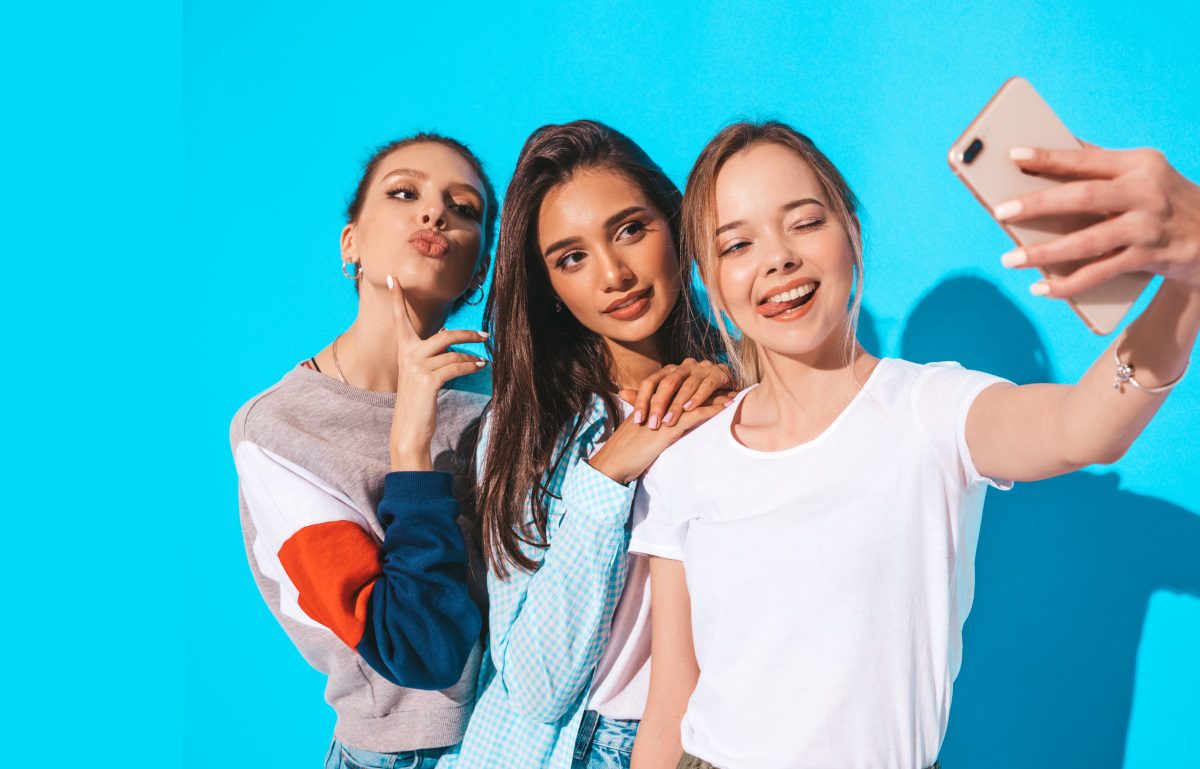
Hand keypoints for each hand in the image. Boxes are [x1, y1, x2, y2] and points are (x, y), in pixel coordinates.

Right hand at [387, 274, 487, 470]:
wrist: (410, 429)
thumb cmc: (419, 401)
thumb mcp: (421, 374)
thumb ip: (431, 355)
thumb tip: (451, 338)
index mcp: (404, 350)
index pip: (400, 319)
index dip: (398, 299)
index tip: (393, 277)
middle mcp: (408, 355)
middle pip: (444, 334)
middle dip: (467, 334)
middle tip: (485, 336)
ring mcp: (417, 367)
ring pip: (452, 352)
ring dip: (471, 356)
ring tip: (483, 361)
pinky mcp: (427, 380)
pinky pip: (455, 366)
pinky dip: (469, 366)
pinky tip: (478, 367)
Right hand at [589, 395, 733, 484]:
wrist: (615, 461)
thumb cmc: (626, 449)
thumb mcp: (641, 428)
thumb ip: (651, 419)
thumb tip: (666, 419)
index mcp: (650, 400)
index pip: (678, 388)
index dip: (696, 385)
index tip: (713, 384)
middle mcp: (657, 401)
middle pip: (688, 388)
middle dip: (709, 386)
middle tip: (729, 384)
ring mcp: (663, 412)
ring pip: (694, 398)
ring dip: (716, 395)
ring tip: (734, 393)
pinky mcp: (668, 426)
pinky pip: (695, 414)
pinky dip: (712, 409)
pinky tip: (726, 407)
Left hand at [620, 358, 733, 429]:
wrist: (724, 384)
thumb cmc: (693, 392)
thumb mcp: (669, 394)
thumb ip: (647, 396)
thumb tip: (620, 393)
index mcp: (669, 370)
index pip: (650, 382)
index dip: (641, 400)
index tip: (637, 420)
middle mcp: (683, 366)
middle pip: (667, 383)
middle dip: (659, 404)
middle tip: (653, 424)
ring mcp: (701, 368)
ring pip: (686, 385)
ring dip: (677, 404)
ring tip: (669, 421)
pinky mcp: (717, 373)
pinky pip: (706, 385)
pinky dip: (698, 397)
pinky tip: (691, 409)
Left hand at [995, 144, 1199, 296]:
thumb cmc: (1165, 199)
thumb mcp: (1145, 173)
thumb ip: (1103, 164)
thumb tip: (1053, 148)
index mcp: (1139, 164)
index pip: (1086, 159)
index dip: (1050, 157)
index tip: (1014, 156)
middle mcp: (1146, 192)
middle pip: (1083, 197)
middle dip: (1038, 204)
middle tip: (1000, 212)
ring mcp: (1149, 226)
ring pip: (1088, 241)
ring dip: (1045, 252)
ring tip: (1010, 259)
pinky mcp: (1150, 257)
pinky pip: (1100, 273)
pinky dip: (1068, 284)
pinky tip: (1040, 288)